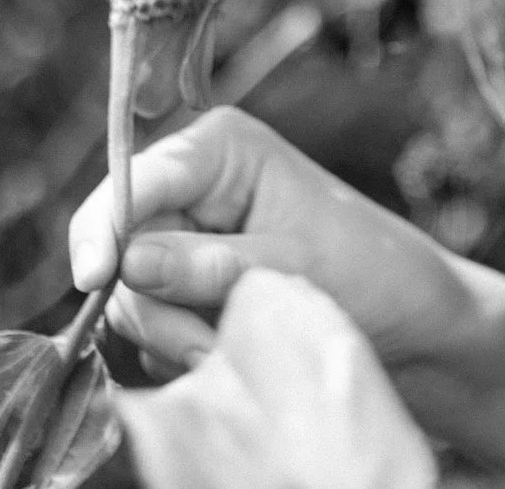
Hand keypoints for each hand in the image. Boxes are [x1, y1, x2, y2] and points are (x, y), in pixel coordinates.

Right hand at [70, 106, 479, 375]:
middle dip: (159, 305)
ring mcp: (185, 241)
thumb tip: (127, 263)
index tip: (95, 277)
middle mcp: (191, 187)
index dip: (102, 229)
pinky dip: (183, 351)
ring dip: (177, 336)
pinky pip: (152, 330)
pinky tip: (229, 354)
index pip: (133, 181)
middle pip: (121, 248)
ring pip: (132, 298)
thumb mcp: (289, 265)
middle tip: (208, 345)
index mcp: (216, 150)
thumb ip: (206, 265)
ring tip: (234, 350)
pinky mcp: (187, 291)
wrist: (410, 322)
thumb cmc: (367, 269)